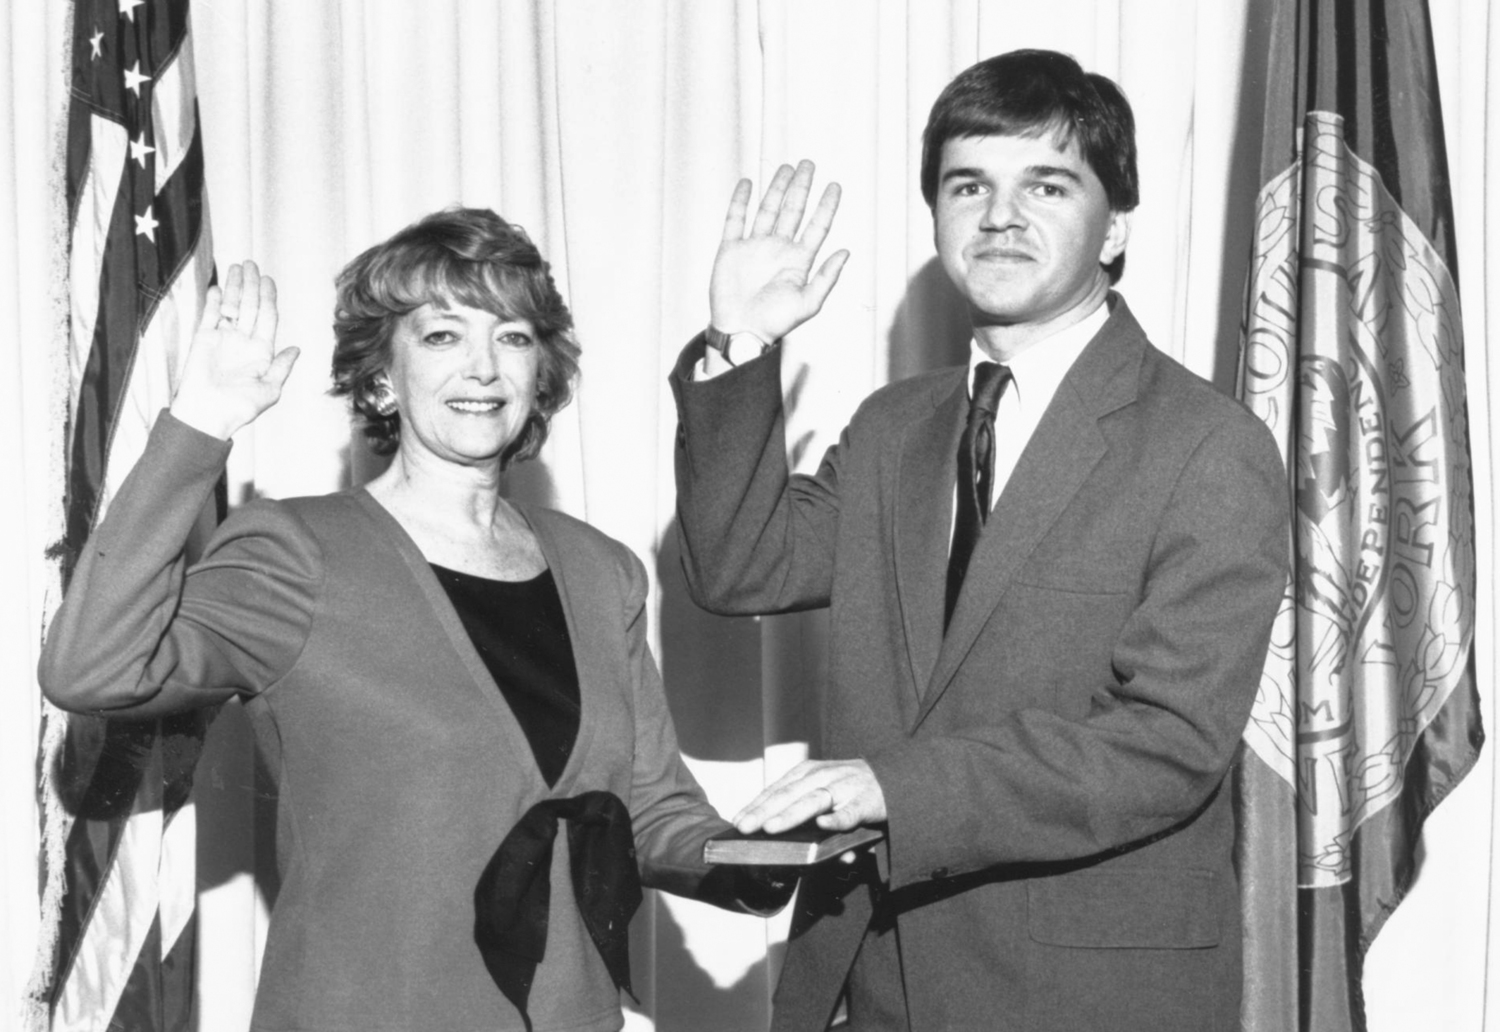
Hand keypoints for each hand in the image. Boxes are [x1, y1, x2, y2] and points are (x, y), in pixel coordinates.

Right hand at [170, 261, 296, 439]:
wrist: (208, 415)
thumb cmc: (240, 408)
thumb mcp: (270, 390)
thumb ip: (282, 367)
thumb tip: (296, 348)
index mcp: (261, 351)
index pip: (267, 317)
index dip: (269, 297)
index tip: (268, 279)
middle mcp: (243, 342)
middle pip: (250, 306)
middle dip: (251, 285)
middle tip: (251, 264)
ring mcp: (223, 339)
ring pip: (231, 306)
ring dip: (234, 287)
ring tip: (237, 267)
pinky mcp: (203, 339)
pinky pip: (209, 315)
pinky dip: (212, 300)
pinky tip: (217, 286)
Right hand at [709, 160, 848, 342]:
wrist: (741, 332)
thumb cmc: (775, 323)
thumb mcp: (808, 304)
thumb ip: (827, 277)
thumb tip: (846, 252)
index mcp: (798, 261)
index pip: (816, 226)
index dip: (826, 206)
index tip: (835, 185)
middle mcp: (777, 250)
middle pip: (792, 211)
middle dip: (801, 187)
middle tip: (808, 164)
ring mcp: (754, 248)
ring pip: (767, 210)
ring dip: (776, 188)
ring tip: (786, 168)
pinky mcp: (730, 250)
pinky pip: (735, 219)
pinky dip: (740, 201)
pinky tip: (748, 184)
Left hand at [733, 758, 885, 834]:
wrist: (895, 778)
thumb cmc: (849, 787)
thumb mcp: (822, 789)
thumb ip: (801, 811)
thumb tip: (774, 833)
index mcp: (807, 772)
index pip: (776, 789)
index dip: (755, 805)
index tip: (736, 821)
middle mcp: (822, 777)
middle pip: (788, 795)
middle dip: (764, 811)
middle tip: (744, 827)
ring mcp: (844, 788)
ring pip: (813, 801)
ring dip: (791, 815)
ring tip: (772, 828)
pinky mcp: (865, 803)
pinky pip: (849, 813)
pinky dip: (837, 820)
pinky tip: (823, 826)